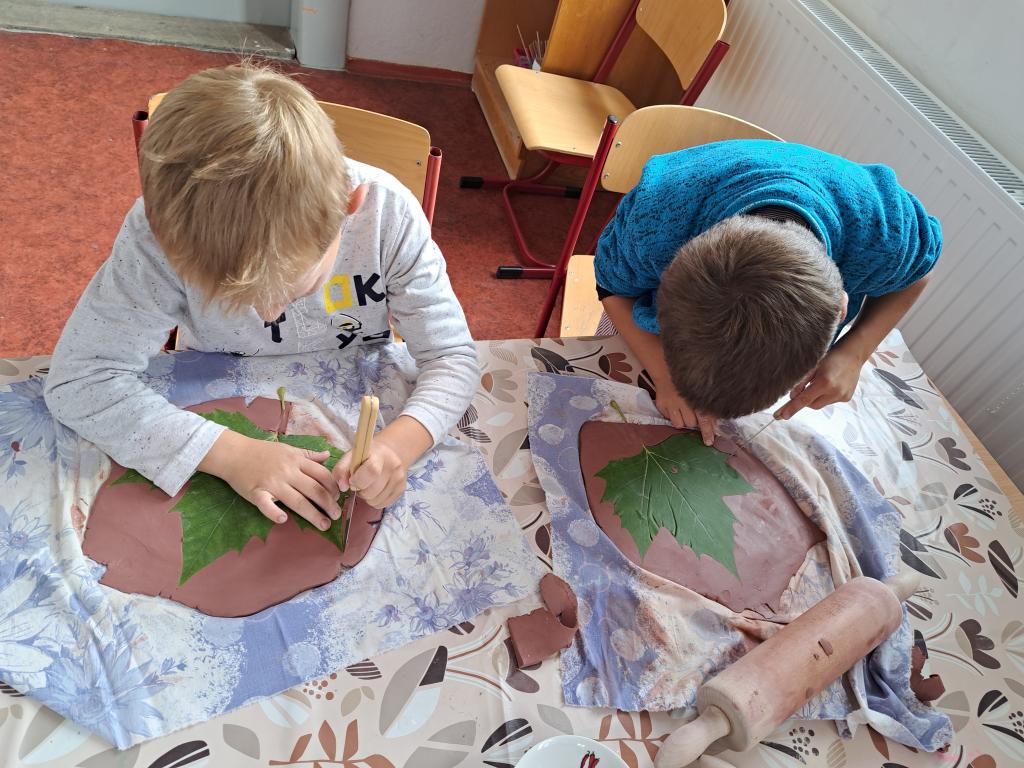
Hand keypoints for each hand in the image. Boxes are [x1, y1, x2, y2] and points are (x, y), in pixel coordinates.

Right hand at [200, 431, 341, 529]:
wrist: (234, 452)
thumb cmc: (262, 452)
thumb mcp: (288, 449)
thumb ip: (308, 455)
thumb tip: (327, 456)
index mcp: (296, 460)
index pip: (321, 474)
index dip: (333, 487)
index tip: (338, 498)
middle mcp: (287, 472)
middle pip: (313, 490)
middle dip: (328, 504)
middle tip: (336, 516)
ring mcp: (272, 482)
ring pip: (297, 500)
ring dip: (313, 514)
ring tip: (324, 525)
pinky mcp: (256, 492)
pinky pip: (266, 504)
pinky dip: (274, 512)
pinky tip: (283, 520)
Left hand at [333, 440, 406, 508]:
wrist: (388, 454)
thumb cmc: (365, 456)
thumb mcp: (350, 457)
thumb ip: (342, 470)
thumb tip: (343, 487)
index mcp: (380, 455)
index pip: (372, 471)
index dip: (358, 480)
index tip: (352, 481)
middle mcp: (393, 466)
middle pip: (372, 491)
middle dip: (361, 491)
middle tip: (359, 483)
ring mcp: (400, 479)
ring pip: (376, 501)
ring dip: (367, 497)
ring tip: (368, 485)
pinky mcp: (402, 489)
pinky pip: (382, 504)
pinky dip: (375, 500)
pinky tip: (375, 490)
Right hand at [654, 379, 716, 445]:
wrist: (667, 370)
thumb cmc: (688, 382)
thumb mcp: (699, 391)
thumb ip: (706, 406)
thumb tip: (714, 423)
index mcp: (696, 399)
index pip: (704, 419)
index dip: (707, 431)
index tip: (709, 442)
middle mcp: (684, 402)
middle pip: (691, 423)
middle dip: (694, 423)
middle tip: (692, 416)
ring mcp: (671, 404)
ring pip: (679, 424)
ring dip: (682, 422)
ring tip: (682, 413)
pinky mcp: (662, 405)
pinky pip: (669, 419)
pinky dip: (672, 417)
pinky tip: (673, 409)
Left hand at [775, 345, 864, 419]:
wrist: (853, 354)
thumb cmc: (830, 357)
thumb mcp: (812, 366)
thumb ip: (801, 382)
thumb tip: (792, 397)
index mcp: (825, 382)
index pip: (804, 399)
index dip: (792, 408)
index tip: (782, 416)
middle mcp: (835, 392)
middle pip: (811, 405)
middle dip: (806, 399)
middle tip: (807, 386)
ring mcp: (842, 396)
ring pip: (821, 404)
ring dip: (816, 397)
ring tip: (823, 381)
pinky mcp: (847, 398)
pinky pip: (830, 401)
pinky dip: (826, 396)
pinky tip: (832, 384)